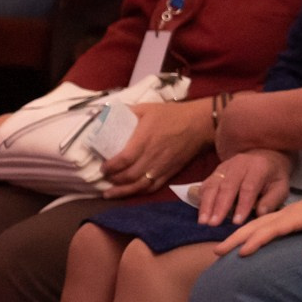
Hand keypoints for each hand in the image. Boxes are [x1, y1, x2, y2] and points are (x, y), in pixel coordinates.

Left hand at [97, 100, 214, 196]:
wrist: (198, 125)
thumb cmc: (171, 115)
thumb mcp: (147, 108)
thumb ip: (128, 112)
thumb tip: (106, 113)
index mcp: (145, 140)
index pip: (124, 159)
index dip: (111, 166)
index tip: (102, 167)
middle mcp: (152, 157)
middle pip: (129, 176)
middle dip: (114, 179)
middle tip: (104, 177)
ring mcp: (161, 168)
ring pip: (139, 186)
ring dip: (123, 191)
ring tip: (110, 193)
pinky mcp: (169, 173)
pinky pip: (152, 188)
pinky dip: (139, 192)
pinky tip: (130, 193)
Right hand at [197, 148, 292, 224]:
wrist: (266, 155)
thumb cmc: (274, 176)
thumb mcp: (281, 186)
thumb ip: (272, 200)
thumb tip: (260, 214)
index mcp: (258, 167)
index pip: (248, 187)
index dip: (242, 205)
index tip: (236, 222)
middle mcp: (239, 164)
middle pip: (227, 186)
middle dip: (219, 206)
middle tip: (214, 224)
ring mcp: (225, 166)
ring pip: (213, 184)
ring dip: (206, 204)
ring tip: (203, 221)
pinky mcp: (216, 171)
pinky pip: (206, 184)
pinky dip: (202, 198)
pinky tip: (201, 212)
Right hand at [218, 178, 301, 260]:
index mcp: (301, 214)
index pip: (274, 228)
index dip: (258, 240)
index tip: (242, 253)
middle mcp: (290, 212)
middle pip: (258, 224)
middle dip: (237, 237)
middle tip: (217, 253)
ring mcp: (288, 213)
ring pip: (258, 222)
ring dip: (239, 234)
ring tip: (221, 249)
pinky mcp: (290, 216)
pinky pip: (264, 223)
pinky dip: (249, 231)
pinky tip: (241, 241)